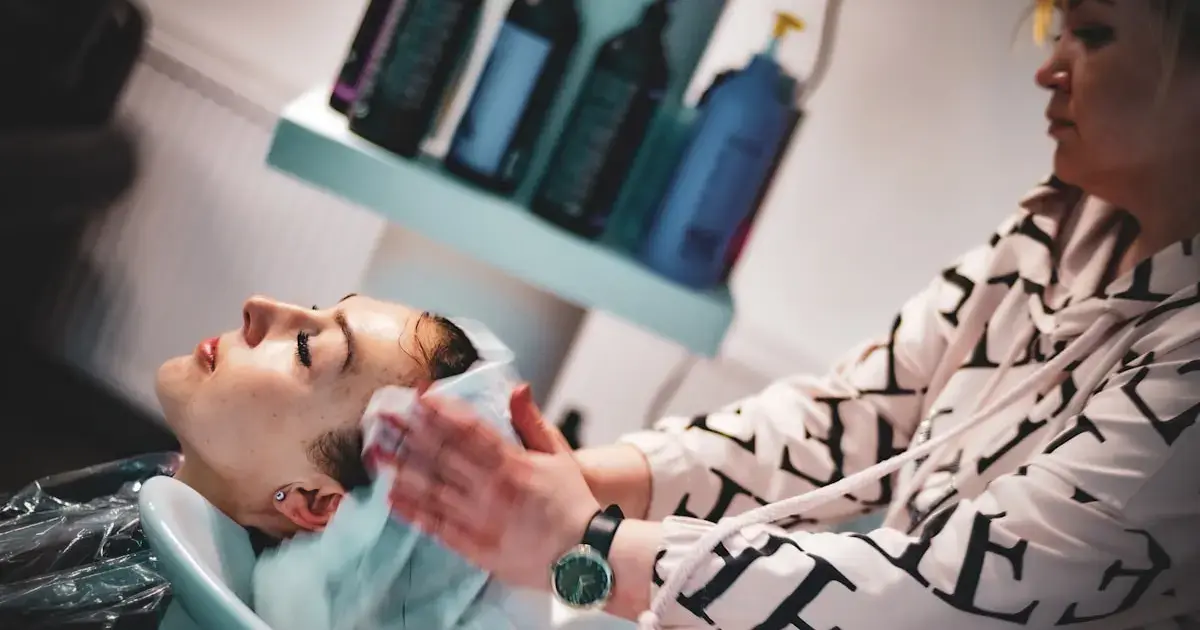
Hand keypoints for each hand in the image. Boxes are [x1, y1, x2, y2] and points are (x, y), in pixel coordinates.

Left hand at [385, 384, 600, 590]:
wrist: (583, 554)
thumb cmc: (571, 501)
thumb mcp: (558, 454)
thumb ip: (531, 421)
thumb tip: (516, 387)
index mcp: (513, 462)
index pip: (469, 429)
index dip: (441, 411)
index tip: (419, 396)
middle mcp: (492, 487)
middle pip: (443, 454)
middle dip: (411, 431)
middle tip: (384, 415)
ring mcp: (480, 517)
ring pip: (433, 487)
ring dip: (403, 466)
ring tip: (377, 449)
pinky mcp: (474, 545)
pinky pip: (436, 524)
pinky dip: (413, 509)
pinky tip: (392, 495)